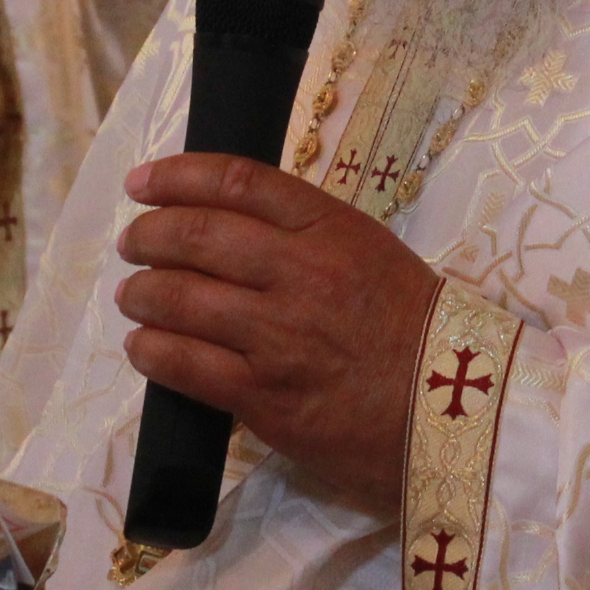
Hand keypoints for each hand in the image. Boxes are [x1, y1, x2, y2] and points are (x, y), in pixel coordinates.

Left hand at [114, 153, 442, 513]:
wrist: (455, 413)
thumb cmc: (417, 331)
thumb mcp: (370, 253)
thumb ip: (305, 234)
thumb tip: (228, 223)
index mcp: (331, 228)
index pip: (238, 183)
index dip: (177, 176)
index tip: (144, 182)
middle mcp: (300, 273)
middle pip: (196, 236)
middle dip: (149, 236)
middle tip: (134, 244)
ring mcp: (279, 337)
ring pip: (180, 300)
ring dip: (143, 293)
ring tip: (134, 295)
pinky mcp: (266, 398)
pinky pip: (186, 365)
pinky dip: (152, 351)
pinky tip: (143, 347)